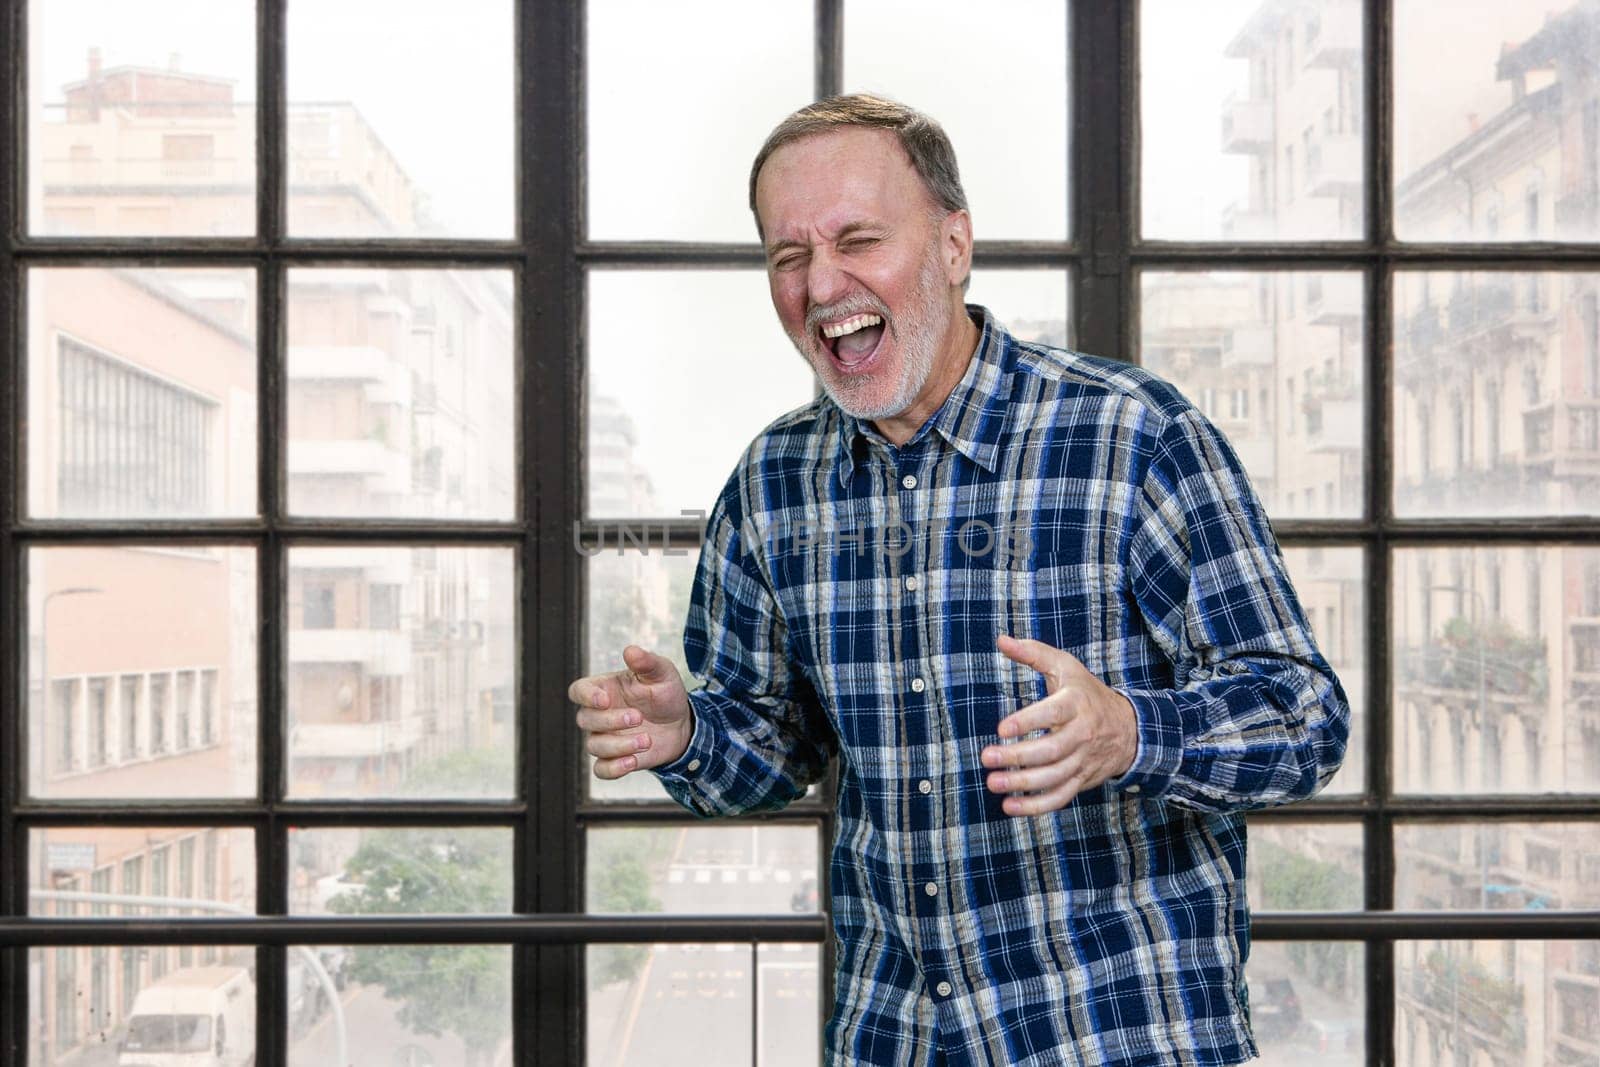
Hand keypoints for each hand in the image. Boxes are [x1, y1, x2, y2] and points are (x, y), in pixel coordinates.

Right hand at [570, 645, 692, 779]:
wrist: (681, 723)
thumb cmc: (665, 693)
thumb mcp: (662, 674)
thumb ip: (647, 662)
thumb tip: (630, 650)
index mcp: (604, 689)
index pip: (578, 691)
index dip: (586, 696)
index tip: (605, 700)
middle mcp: (599, 714)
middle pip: (584, 720)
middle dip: (610, 721)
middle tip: (639, 718)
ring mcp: (605, 738)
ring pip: (593, 746)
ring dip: (619, 745)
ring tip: (647, 740)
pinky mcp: (615, 759)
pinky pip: (601, 770)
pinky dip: (614, 768)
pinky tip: (633, 761)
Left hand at [981, 635, 1138, 815]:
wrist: (1128, 727)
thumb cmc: (1086, 692)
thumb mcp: (1065, 666)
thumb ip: (1033, 653)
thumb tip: (1002, 639)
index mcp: (1076, 703)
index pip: (1053, 713)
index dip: (1028, 721)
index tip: (1001, 729)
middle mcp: (1082, 734)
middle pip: (1051, 750)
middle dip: (1018, 757)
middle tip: (987, 757)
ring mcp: (1083, 760)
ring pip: (1054, 777)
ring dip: (1023, 784)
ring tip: (993, 783)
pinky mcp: (1081, 780)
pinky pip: (1060, 797)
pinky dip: (1036, 806)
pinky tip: (1009, 807)